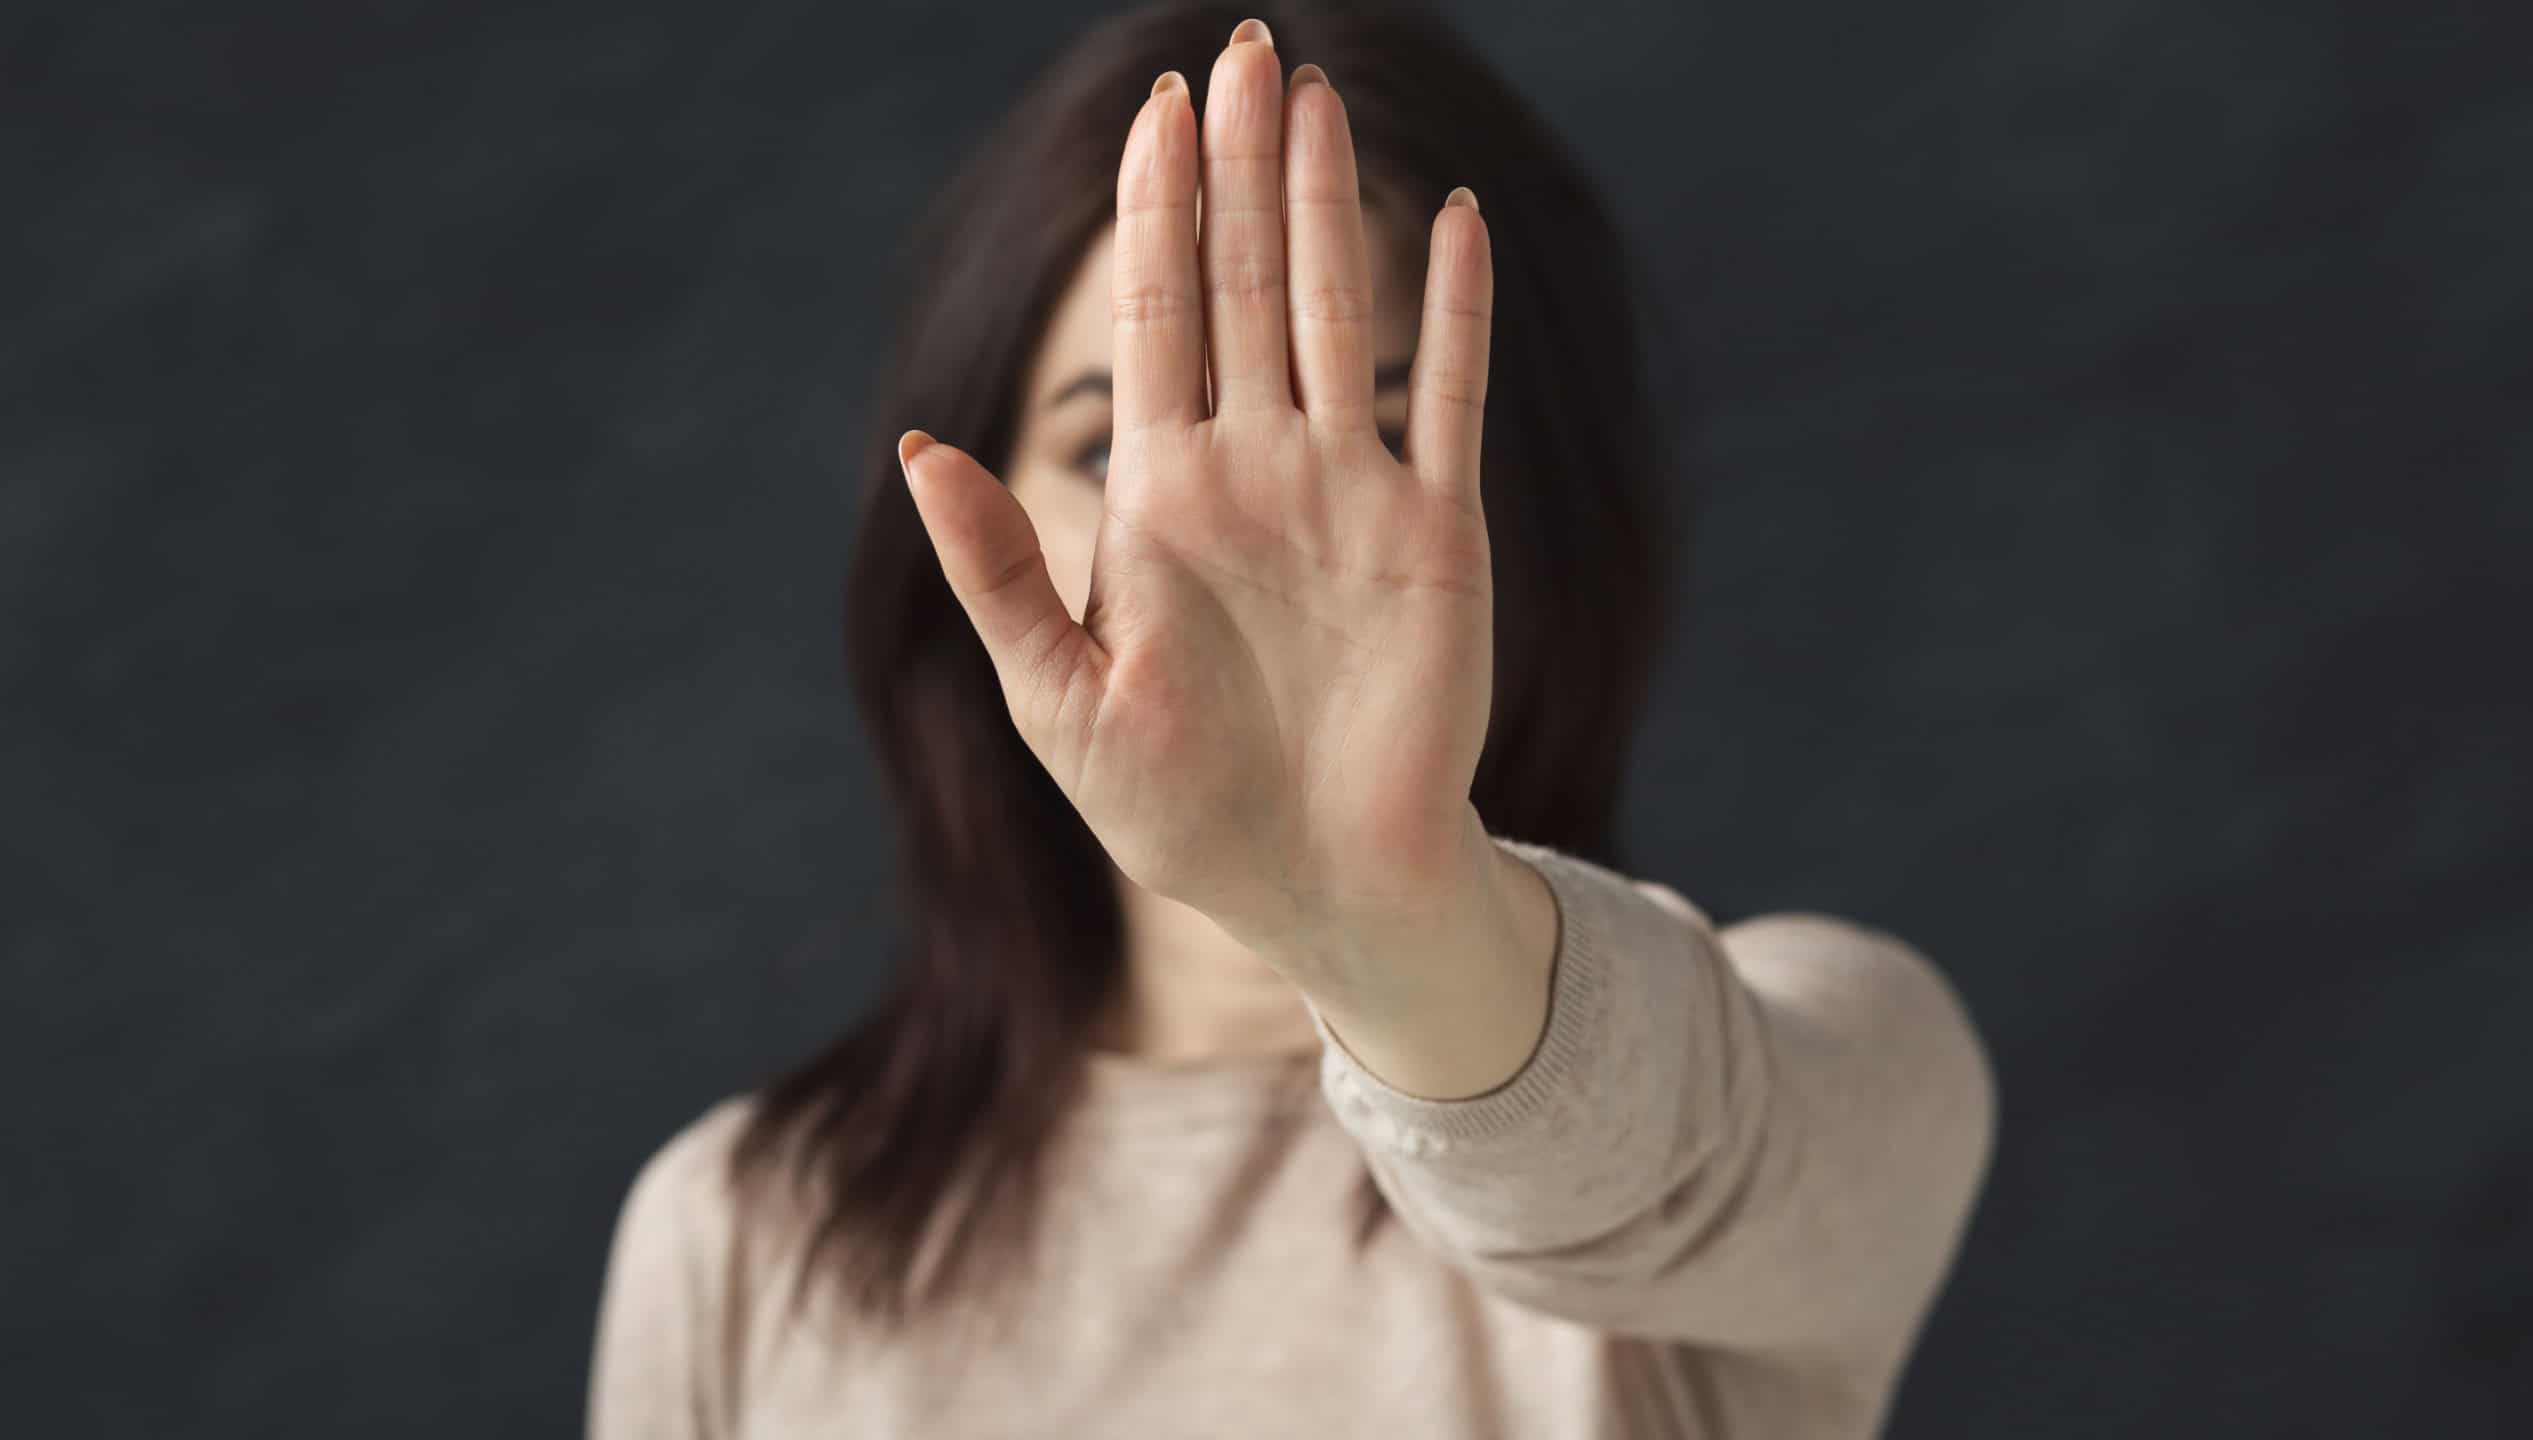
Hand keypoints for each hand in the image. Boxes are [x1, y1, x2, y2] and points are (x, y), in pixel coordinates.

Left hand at [900, 20, 1496, 976]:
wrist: (1318, 887)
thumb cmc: (1180, 811)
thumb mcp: (1060, 699)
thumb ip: (1001, 573)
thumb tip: (923, 450)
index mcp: (1164, 496)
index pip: (1156, 317)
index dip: (1157, 210)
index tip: (1160, 110)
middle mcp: (1256, 469)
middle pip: (1243, 284)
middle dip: (1242, 167)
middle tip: (1246, 50)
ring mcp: (1350, 492)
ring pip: (1335, 314)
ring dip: (1327, 206)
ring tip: (1317, 97)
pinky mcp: (1434, 533)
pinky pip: (1443, 400)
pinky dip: (1449, 315)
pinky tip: (1444, 223)